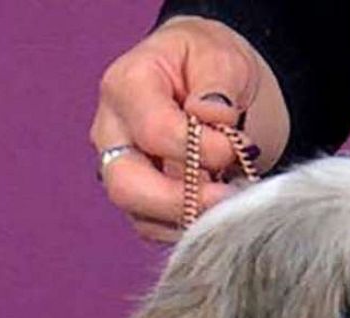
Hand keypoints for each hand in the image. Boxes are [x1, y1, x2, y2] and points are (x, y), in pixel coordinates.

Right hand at [90, 16, 289, 241]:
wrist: (211, 81)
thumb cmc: (209, 64)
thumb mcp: (221, 57)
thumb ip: (217, 86)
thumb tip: (210, 119)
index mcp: (126, 86)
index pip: (154, 132)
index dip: (200, 148)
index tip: (238, 146)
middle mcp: (111, 132)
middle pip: (126, 185)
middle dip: (182, 200)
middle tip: (229, 196)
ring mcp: (119, 169)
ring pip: (140, 215)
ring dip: (190, 217)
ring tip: (230, 199)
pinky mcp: (137, 199)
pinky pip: (156, 228)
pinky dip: (189, 227)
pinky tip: (219, 210)